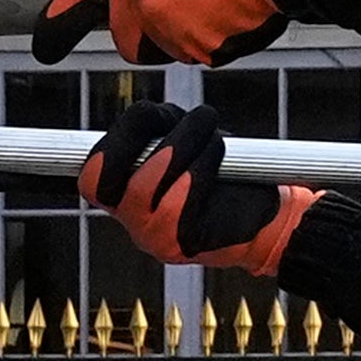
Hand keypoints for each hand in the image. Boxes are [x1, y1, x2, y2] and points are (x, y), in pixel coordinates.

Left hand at [35, 0, 301, 64]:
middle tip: (189, 9)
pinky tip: (233, 14)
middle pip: (131, 44)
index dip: (59, 20)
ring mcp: (167, 27)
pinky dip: (219, 42)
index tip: (44, 42)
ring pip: (172, 51)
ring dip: (192, 36)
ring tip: (219, 0)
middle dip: (152, 37)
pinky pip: (204, 56)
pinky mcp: (197, 48)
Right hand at [75, 101, 315, 276]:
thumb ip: (155, 130)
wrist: (270, 215)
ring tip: (210, 133)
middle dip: (135, 136)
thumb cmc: (222, 173)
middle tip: (174, 115)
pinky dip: (201, 166)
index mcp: (123, 194)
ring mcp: (152, 237)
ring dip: (180, 144)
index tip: (144, 116)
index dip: (107, 143)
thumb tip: (145, 115)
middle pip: (99, 180)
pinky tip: (219, 157)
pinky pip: (179, 199)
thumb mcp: (182, 142)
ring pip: (142, 185)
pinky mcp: (181, 245)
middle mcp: (131, 220)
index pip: (89, 176)